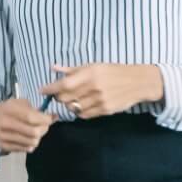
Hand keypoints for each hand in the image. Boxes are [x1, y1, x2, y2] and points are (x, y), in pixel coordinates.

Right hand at [0, 97, 55, 152]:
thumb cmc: (8, 110)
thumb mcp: (18, 103)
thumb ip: (36, 109)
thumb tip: (54, 117)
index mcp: (9, 109)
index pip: (31, 117)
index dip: (45, 119)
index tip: (50, 118)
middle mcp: (5, 123)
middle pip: (33, 132)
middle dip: (44, 129)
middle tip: (44, 126)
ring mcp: (3, 137)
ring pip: (31, 142)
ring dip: (38, 138)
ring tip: (36, 132)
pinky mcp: (4, 146)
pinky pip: (25, 149)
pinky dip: (31, 144)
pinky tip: (28, 138)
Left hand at [41, 63, 163, 118]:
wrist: (138, 82)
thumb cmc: (114, 71)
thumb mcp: (94, 66)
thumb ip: (73, 70)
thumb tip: (53, 68)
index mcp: (90, 73)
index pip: (64, 84)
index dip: (50, 88)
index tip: (43, 90)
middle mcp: (94, 87)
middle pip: (66, 98)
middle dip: (60, 97)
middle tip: (62, 94)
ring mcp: (100, 100)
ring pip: (74, 108)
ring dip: (71, 104)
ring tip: (77, 98)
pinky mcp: (105, 110)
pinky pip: (84, 115)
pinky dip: (80, 111)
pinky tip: (85, 104)